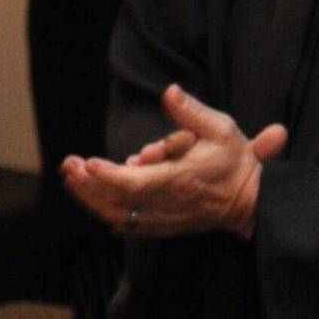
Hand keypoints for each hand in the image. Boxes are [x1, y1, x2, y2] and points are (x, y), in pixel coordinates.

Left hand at [62, 84, 286, 238]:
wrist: (249, 201)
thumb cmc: (234, 162)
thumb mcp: (221, 128)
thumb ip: (192, 111)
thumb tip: (169, 91)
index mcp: (178, 180)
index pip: (134, 184)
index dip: (108, 176)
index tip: (88, 163)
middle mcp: (166, 204)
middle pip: (116, 201)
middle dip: (88, 184)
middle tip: (69, 165)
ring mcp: (162, 219)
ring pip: (116, 215)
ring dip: (91, 197)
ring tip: (72, 177)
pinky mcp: (161, 226)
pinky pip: (126, 225)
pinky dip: (105, 212)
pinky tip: (92, 198)